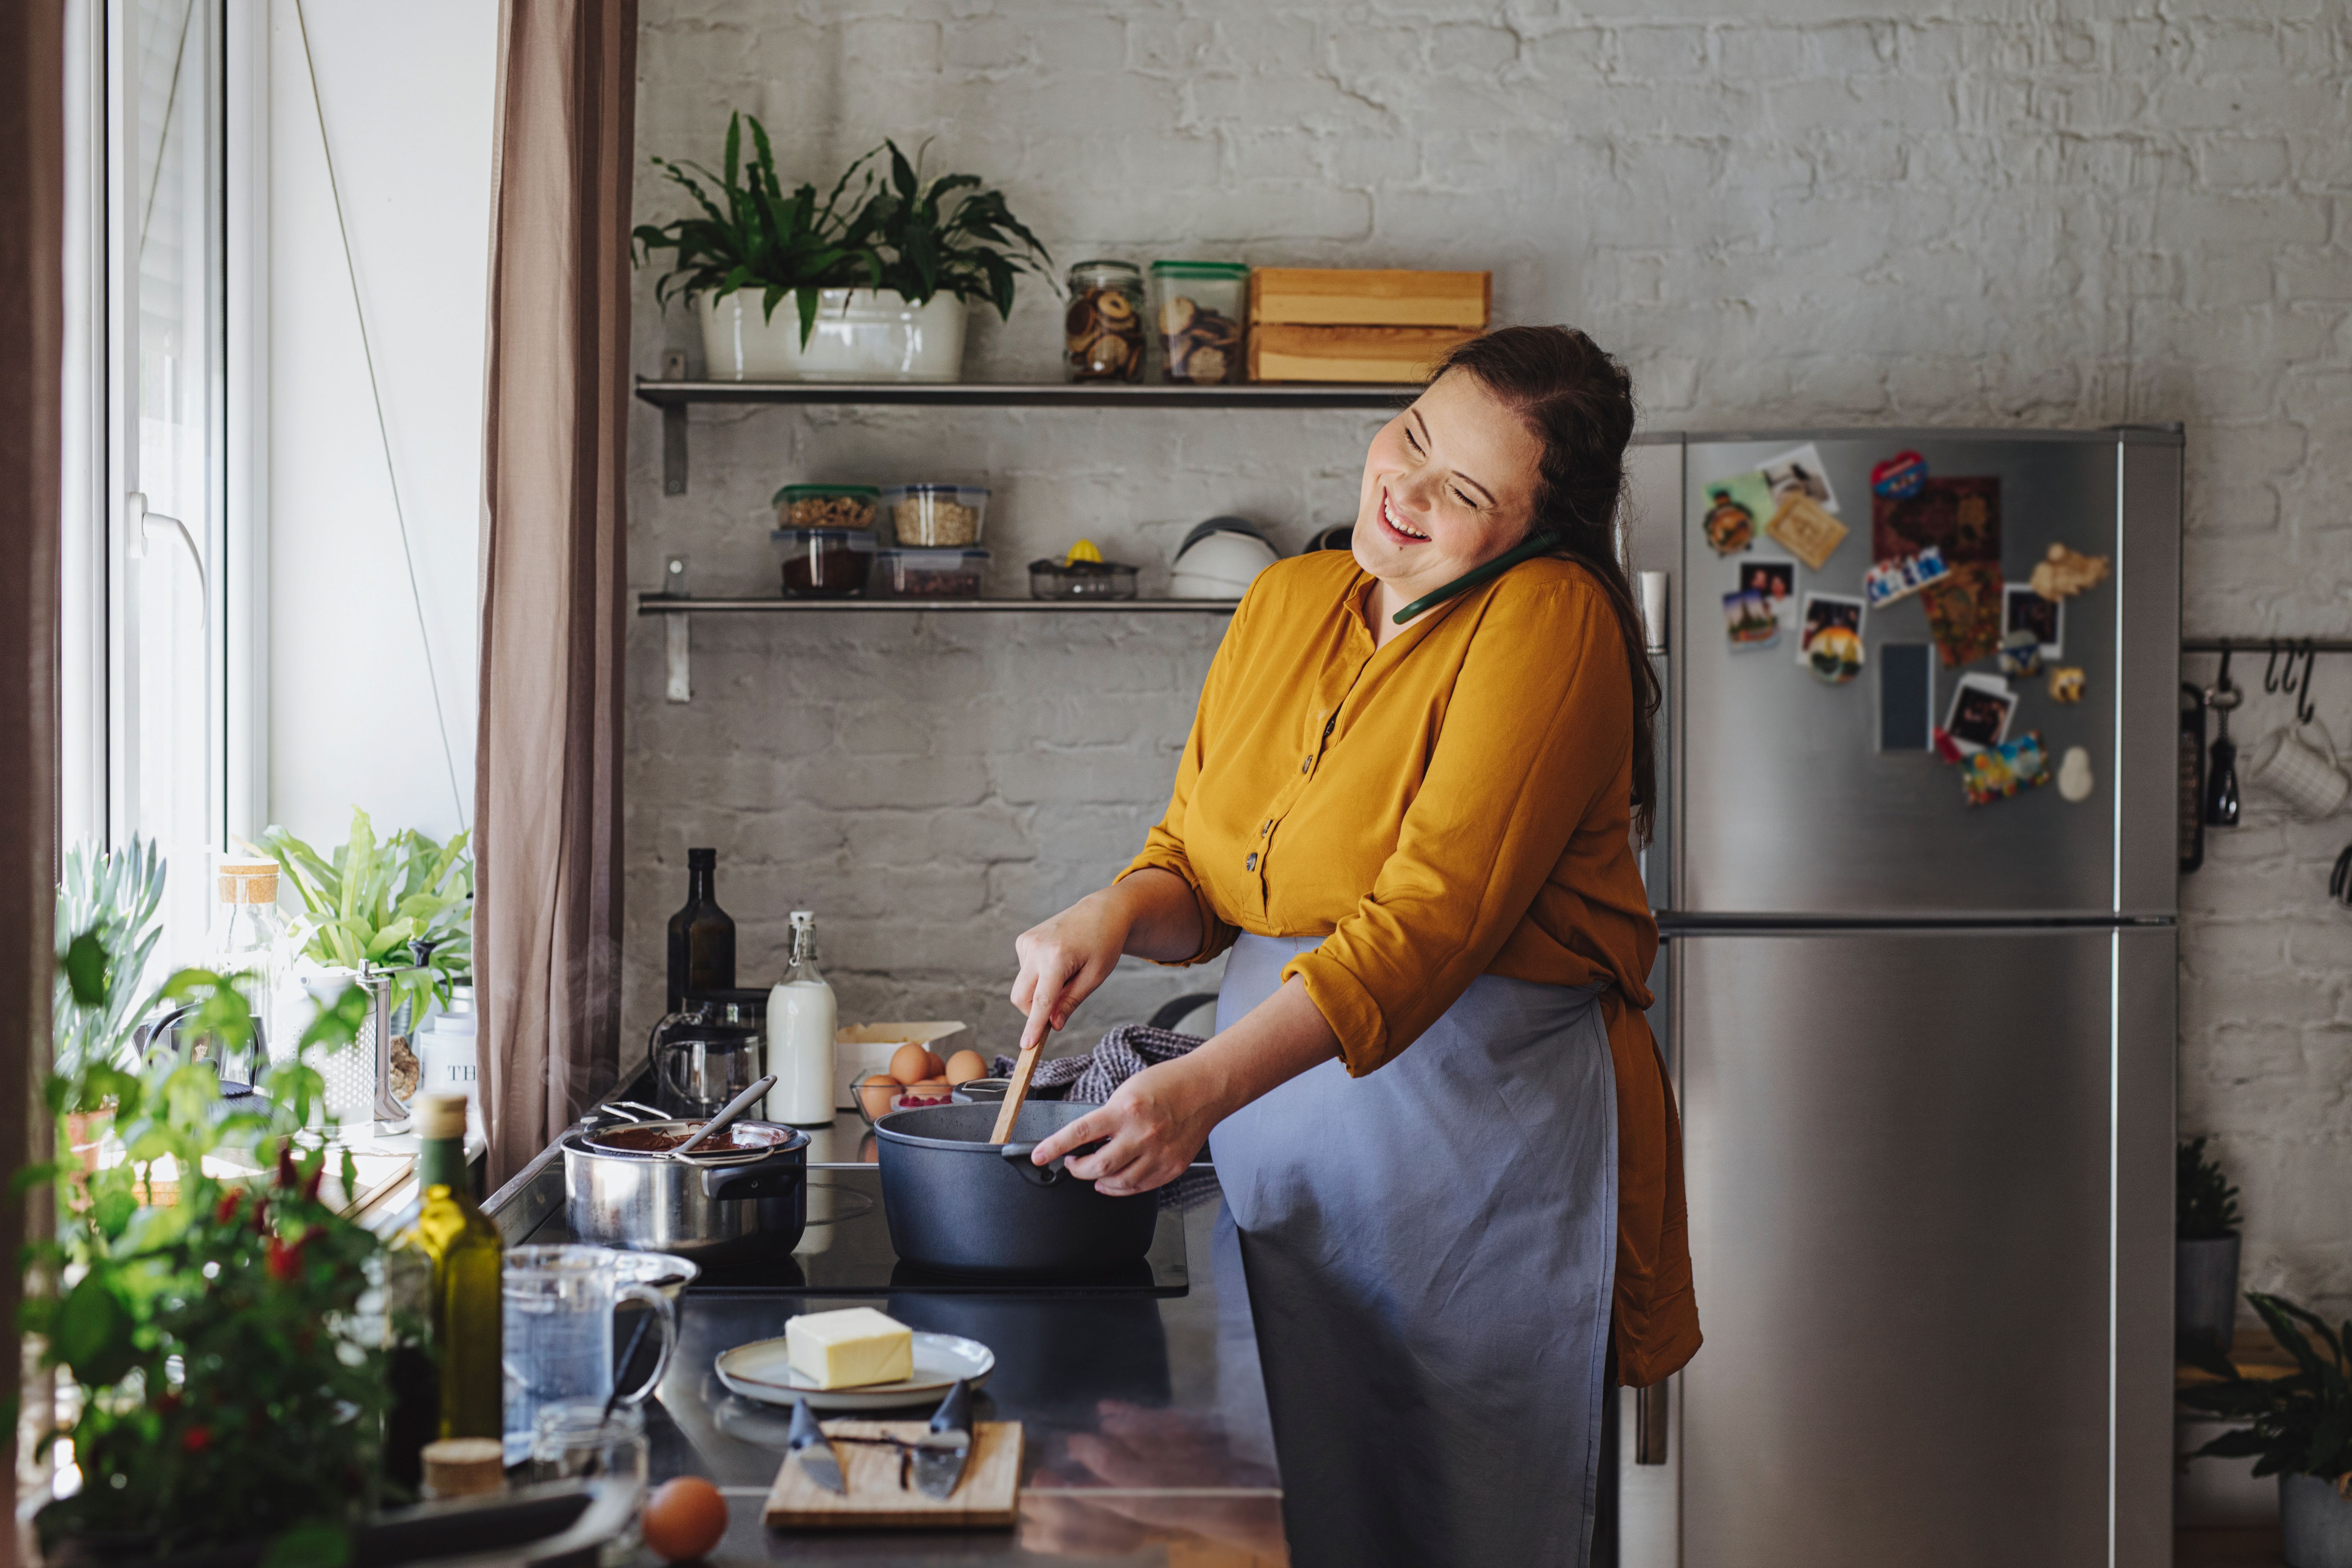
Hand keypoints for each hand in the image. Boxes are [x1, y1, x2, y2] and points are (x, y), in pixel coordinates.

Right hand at [1009, 892, 1130, 1056]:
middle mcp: (1036, 948)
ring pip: (1024, 986)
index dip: (1034, 1026)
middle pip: (1022, 997)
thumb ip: (1071, 1001)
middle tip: (1060, 1007)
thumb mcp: (1095, 976)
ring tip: (1067, 972)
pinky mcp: (1023, 940)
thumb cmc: (1104, 943)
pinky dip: (1039, 976)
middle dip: (1035, 1011)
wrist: (1102, 911)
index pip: (1041, 1001)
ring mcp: (1027, 942)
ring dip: (1040, 990)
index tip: (1027, 1046)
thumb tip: (1053, 1025)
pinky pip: (1025, 972)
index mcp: (1057, 957)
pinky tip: (1058, 961)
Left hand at [1028, 1058, 1222, 1195]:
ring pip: (1117, 1183)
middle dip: (1076, 1168)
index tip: (1038, 1156)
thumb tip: (1086, 1141)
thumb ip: (1108, 1116)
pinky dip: (1122, 1187)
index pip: (1080, 1133)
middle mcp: (1143, 1134)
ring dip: (1098, 1180)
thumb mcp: (1128, 1090)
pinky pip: (1140, 1187)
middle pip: (1097, 1166)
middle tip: (1071, 1162)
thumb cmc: (1167, 1083)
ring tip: (1092, 1171)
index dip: (1054, 1147)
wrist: (1206, 1088)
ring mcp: (1159, 1154)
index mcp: (1126, 1109)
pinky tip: (1115, 1180)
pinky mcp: (1172, 1167)